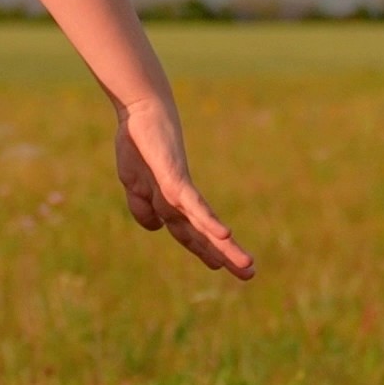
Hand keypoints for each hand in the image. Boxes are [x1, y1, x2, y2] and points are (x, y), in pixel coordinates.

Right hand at [113, 105, 254, 279]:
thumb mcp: (134, 183)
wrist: (141, 110)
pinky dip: (207, 221)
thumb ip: (143, 207)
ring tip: (246, 265)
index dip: (203, 250)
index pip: (189, 232)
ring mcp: (179, 189)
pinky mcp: (175, 178)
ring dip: (225, 247)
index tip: (220, 267)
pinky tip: (223, 235)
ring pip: (205, 225)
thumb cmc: (138, 143)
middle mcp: (180, 199)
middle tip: (250, 274)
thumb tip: (157, 228)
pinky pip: (193, 205)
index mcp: (169, 201)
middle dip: (225, 255)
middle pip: (204, 234)